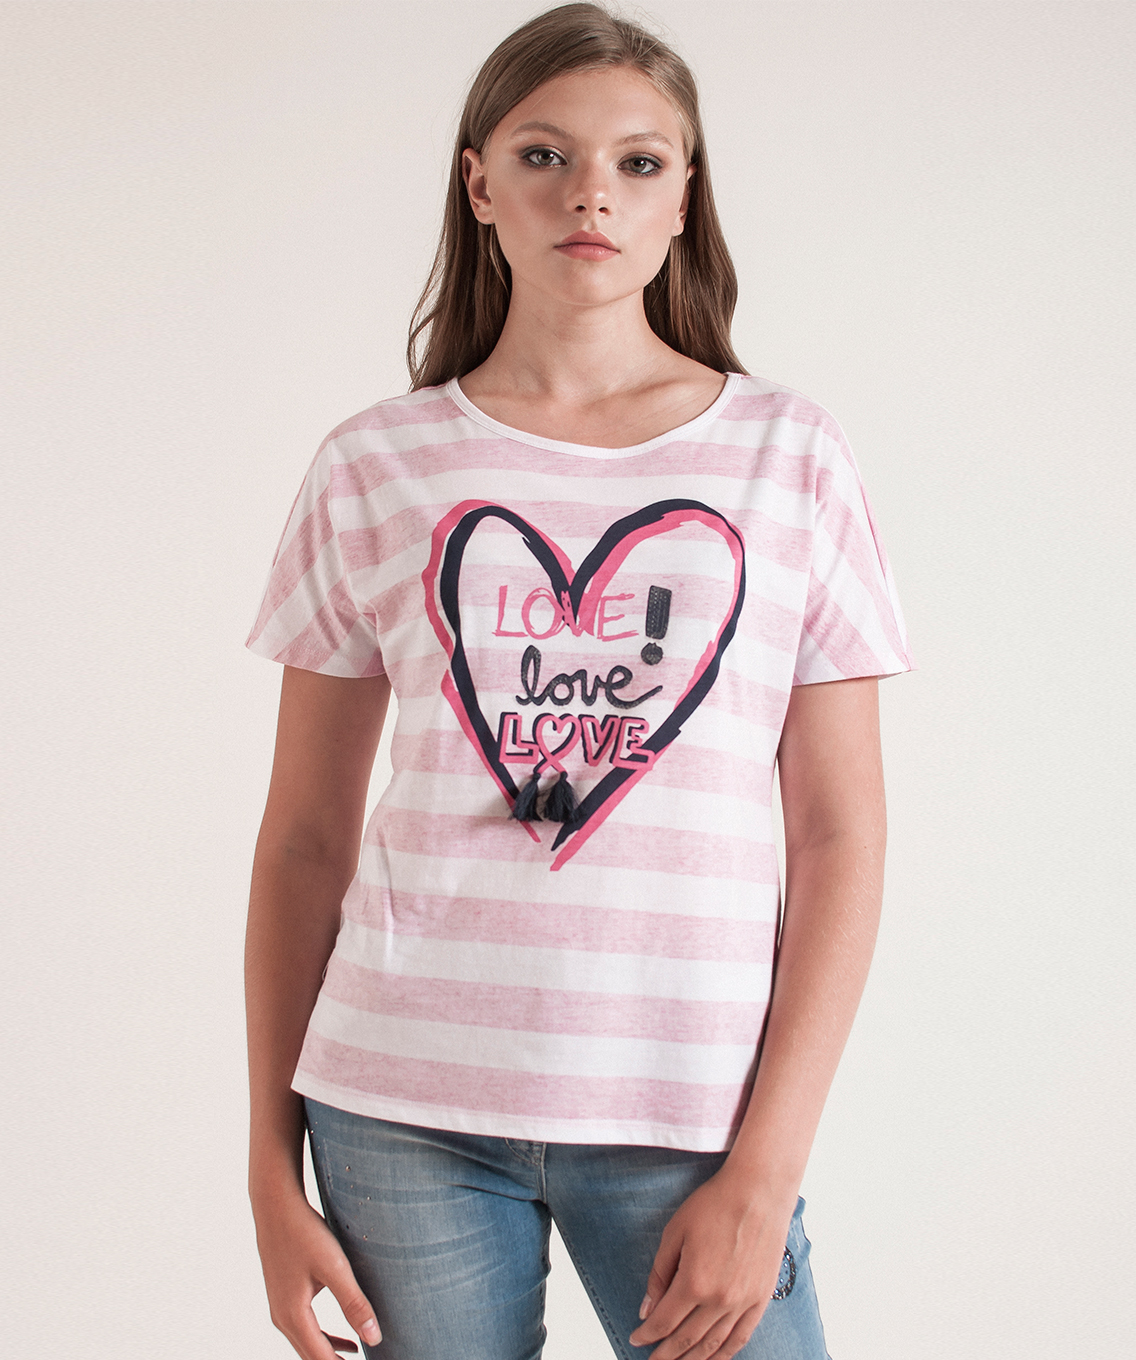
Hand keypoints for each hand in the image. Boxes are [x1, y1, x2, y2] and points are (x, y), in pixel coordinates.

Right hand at [254, 1188, 381, 1358]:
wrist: (275, 1205)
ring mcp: (280, 1307)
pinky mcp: (283, 1294)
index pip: (321, 1359)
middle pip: (311, 1356)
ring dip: (331, 1354)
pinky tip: (344, 1338)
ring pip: (307, 1344)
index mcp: (293, 1316)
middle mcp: (282, 1318)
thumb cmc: (305, 1233)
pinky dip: (324, 1339)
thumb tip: (374, 1338)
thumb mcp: (335, 1268)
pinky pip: (305, 1329)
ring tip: (357, 1358)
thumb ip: (354, 1304)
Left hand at [628, 1164, 796, 1359]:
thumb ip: (659, 1274)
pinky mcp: (760, 1299)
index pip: (664, 1322)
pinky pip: (740, 1337)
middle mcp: (719, 1300)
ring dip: (693, 1359)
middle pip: (687, 1339)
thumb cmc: (715, 1205)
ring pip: (713, 1344)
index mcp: (694, 1282)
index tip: (636, 1339)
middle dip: (666, 1354)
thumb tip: (647, 1308)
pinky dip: (724, 1353)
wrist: (758, 1192)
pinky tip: (713, 1358)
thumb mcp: (675, 1232)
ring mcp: (743, 1303)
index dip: (647, 1335)